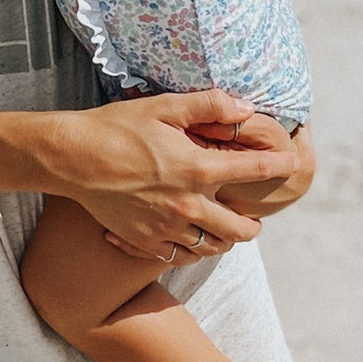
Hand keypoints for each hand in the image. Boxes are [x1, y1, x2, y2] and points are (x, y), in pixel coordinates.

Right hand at [45, 89, 297, 261]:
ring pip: (213, 247)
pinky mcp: (145, 240)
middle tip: (254, 217)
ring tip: (226, 230)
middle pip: (240, 228)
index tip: (290, 163)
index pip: (253, 172)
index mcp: (197, 169)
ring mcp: (166, 227)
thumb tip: (246, 107)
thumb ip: (209, 106)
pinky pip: (181, 256)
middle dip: (254, 224)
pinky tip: (190, 238)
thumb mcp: (163, 107)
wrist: (72, 158)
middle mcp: (188, 205)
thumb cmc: (115, 127)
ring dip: (226, 240)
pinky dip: (193, 250)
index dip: (278, 165)